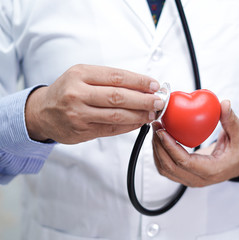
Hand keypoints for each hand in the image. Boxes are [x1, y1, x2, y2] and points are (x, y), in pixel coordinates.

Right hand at [25, 64, 163, 143]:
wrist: (42, 113)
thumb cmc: (67, 91)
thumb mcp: (82, 77)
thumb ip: (108, 80)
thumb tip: (142, 86)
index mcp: (80, 74)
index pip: (116, 76)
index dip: (139, 81)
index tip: (154, 85)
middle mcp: (77, 93)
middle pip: (118, 96)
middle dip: (143, 100)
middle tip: (158, 101)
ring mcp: (79, 114)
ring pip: (117, 115)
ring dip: (139, 115)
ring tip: (152, 114)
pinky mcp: (82, 131)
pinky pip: (111, 129)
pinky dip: (128, 126)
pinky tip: (139, 123)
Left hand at [152, 100, 238, 187]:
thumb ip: (231, 119)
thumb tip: (224, 104)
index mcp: (211, 171)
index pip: (184, 162)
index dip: (170, 147)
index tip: (162, 131)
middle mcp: (198, 179)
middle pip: (170, 167)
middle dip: (159, 146)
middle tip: (156, 126)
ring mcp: (190, 179)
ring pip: (165, 169)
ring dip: (156, 150)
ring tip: (156, 130)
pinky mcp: (184, 176)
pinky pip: (166, 168)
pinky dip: (159, 155)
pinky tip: (159, 139)